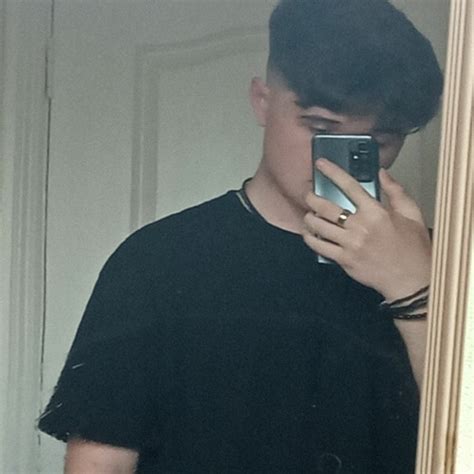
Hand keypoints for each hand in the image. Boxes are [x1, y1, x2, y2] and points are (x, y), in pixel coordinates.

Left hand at [302, 158, 431, 300]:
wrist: (411, 281)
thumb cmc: (413, 248)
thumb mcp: (412, 214)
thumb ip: (396, 191)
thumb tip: (382, 173)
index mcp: (376, 212)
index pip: (349, 186)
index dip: (332, 172)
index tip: (321, 164)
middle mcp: (359, 226)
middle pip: (325, 207)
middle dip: (311, 198)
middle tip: (308, 196)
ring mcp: (349, 244)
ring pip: (318, 226)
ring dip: (309, 218)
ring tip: (309, 215)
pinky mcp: (344, 260)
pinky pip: (319, 247)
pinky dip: (310, 238)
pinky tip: (310, 234)